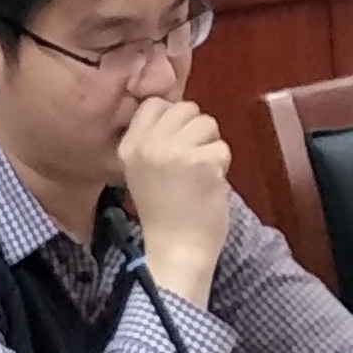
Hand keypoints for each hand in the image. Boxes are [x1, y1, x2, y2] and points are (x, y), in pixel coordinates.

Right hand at [113, 94, 232, 302]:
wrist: (175, 249)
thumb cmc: (163, 213)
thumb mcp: (141, 170)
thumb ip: (153, 140)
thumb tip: (180, 113)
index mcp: (130, 145)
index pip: (155, 103)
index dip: (173, 119)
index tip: (176, 143)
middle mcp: (149, 144)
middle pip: (186, 108)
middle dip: (195, 131)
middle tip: (191, 162)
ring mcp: (176, 151)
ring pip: (208, 123)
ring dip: (210, 146)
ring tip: (200, 174)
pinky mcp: (204, 162)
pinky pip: (223, 148)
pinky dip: (222, 166)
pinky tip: (209, 186)